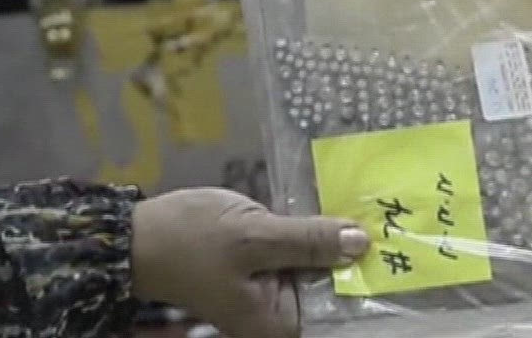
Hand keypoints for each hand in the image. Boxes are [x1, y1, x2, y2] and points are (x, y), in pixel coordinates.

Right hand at [132, 189, 366, 337]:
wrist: (135, 236)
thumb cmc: (190, 240)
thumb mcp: (252, 235)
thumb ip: (307, 241)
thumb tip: (361, 242)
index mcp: (277, 324)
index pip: (338, 307)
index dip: (366, 276)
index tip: (396, 245)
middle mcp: (276, 317)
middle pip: (329, 286)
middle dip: (352, 255)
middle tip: (388, 214)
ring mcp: (267, 294)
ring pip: (314, 268)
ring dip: (332, 241)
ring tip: (370, 207)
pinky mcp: (259, 270)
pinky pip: (295, 256)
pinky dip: (309, 236)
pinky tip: (332, 209)